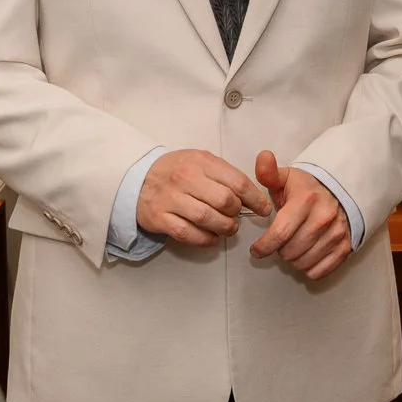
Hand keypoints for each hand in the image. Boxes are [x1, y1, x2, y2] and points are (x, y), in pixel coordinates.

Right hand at [137, 149, 274, 247]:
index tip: (263, 208)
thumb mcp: (200, 161)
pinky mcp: (159, 218)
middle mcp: (186, 178)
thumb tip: (252, 194)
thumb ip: (224, 174)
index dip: (255, 198)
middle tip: (237, 217)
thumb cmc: (176, 170)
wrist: (137, 177)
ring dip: (224, 228)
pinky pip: (188, 234)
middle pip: (224, 201)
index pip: (237, 182)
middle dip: (236, 213)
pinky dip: (205, 239)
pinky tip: (211, 238)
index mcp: (201, 162)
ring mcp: (171, 199)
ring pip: (207, 218)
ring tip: (227, 229)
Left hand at [247, 150, 352, 280]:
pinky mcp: (345, 246)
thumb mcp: (286, 178)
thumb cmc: (306, 189)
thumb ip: (269, 172)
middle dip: (279, 250)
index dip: (264, 246)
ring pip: (303, 263)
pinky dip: (309, 268)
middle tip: (280, 240)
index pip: (280, 233)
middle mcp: (323, 218)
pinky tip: (306, 255)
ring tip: (293, 246)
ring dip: (293, 259)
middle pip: (290, 252)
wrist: (339, 191)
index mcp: (305, 201)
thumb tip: (263, 157)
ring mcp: (336, 233)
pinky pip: (320, 271)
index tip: (256, 250)